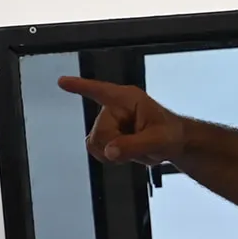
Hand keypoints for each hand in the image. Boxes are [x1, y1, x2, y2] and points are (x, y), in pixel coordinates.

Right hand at [57, 77, 186, 165]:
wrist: (175, 144)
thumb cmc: (171, 134)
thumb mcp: (159, 140)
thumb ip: (134, 145)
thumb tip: (109, 151)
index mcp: (127, 99)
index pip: (100, 90)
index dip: (80, 86)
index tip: (63, 81)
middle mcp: (114, 107)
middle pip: (98, 133)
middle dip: (116, 146)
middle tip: (140, 148)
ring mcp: (109, 121)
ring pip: (95, 144)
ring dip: (114, 153)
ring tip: (135, 149)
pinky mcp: (107, 134)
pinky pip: (98, 150)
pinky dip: (111, 157)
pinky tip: (126, 153)